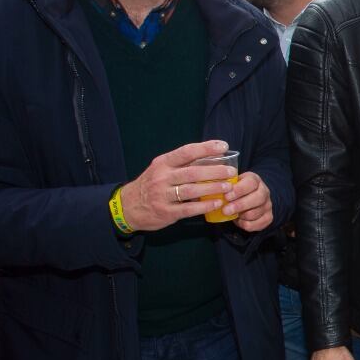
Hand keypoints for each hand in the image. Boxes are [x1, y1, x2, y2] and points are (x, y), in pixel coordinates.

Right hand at [118, 140, 237, 231]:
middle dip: (215, 171)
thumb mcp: (161, 169)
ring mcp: (163, 195)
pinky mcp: (166, 212)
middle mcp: (162, 177)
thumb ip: (181, 164)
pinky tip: (217, 203)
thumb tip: (211, 157)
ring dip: (212, 188)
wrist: (128, 206)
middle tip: (231, 171)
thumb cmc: (151, 185)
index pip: (186, 152)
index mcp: (163, 163)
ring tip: (228, 187)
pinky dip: (204, 206)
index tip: (223, 147)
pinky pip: (188, 209)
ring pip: (192, 190)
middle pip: (193, 172)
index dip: (206, 148)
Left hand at [219, 171, 273, 231]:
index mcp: (255, 180)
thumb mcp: (233, 184)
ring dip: (241, 216)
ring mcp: (268, 205)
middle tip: (225, 210)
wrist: (251, 197)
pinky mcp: (268, 217)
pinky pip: (256, 224)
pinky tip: (238, 221)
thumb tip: (214, 191)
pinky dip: (245, 224)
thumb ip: (226, 187)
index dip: (239, 190)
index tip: (226, 196)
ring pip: (255, 213)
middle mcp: (264, 192)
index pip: (251, 183)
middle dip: (239, 205)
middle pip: (256, 198)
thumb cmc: (237, 191)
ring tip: (230, 215)